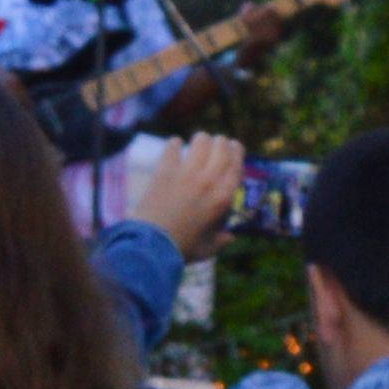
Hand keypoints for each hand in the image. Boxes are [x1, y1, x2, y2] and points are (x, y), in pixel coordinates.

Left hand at [130, 131, 245, 257]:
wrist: (152, 245)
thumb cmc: (183, 249)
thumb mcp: (208, 249)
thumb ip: (221, 241)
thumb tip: (230, 237)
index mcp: (223, 197)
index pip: (237, 164)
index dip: (236, 151)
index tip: (234, 146)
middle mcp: (209, 180)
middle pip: (221, 146)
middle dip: (220, 142)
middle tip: (215, 144)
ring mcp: (187, 173)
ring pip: (201, 141)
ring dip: (201, 140)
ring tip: (196, 143)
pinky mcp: (165, 170)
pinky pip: (173, 146)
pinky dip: (174, 144)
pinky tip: (174, 146)